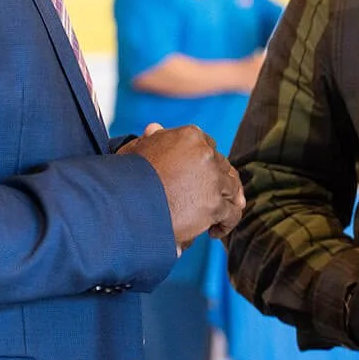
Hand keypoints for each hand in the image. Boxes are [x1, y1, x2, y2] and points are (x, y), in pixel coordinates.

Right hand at [122, 122, 244, 247]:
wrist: (126, 203)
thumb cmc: (126, 178)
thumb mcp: (136, 149)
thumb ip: (150, 139)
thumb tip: (155, 128)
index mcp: (190, 136)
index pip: (209, 147)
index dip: (206, 164)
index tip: (202, 176)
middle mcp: (206, 154)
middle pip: (223, 168)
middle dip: (221, 183)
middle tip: (217, 198)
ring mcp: (213, 180)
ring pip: (232, 189)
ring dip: (227, 202)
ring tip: (218, 218)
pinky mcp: (215, 205)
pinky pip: (231, 214)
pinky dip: (226, 223)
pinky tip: (214, 231)